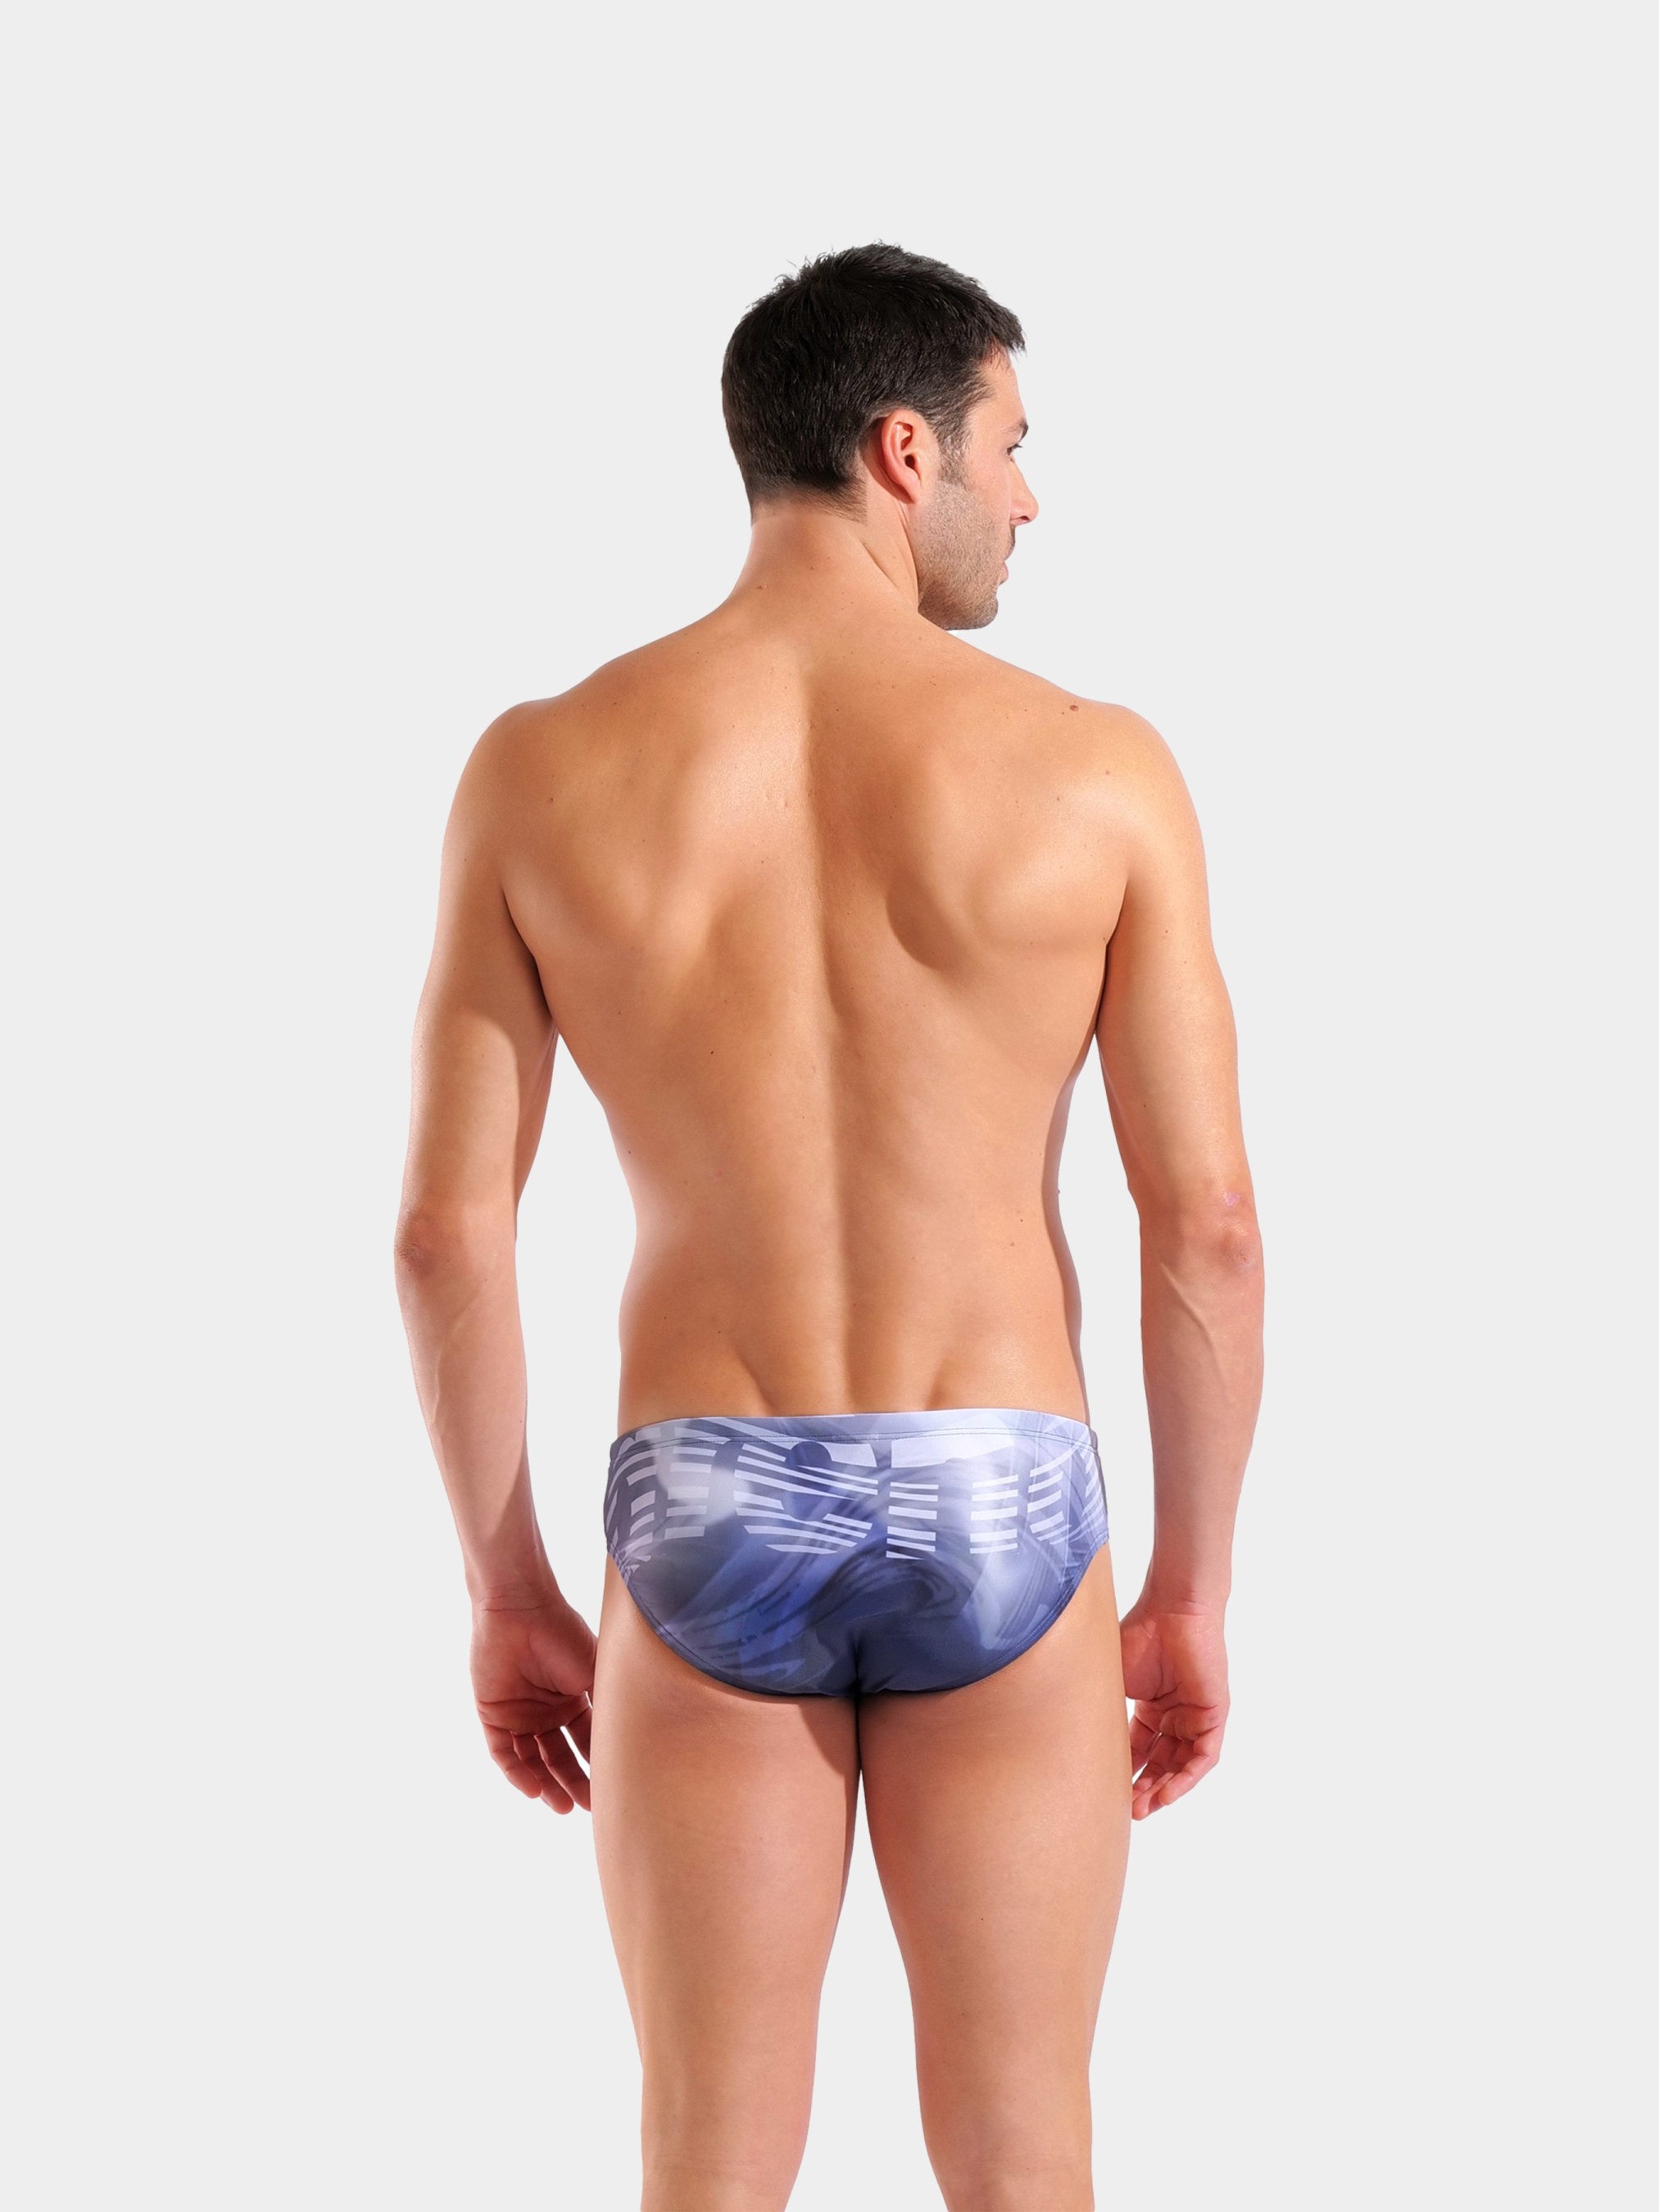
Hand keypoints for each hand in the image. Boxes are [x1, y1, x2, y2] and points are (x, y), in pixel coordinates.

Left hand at [470, 1591, 596, 1812]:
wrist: (521, 1610)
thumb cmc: (564, 1635)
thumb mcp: (596, 1673)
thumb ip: (610, 1705)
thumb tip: (638, 1741)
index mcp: (574, 1699)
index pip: (587, 1741)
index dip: (599, 1767)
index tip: (615, 1792)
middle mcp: (547, 1710)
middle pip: (560, 1757)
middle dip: (574, 1783)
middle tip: (590, 1808)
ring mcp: (519, 1714)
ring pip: (533, 1760)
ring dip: (547, 1784)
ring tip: (563, 1807)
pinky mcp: (493, 1715)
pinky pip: (504, 1753)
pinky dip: (517, 1773)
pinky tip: (534, 1790)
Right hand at [1118, 1597, 1228, 1819]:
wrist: (1172, 1609)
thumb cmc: (1139, 1634)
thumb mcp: (1112, 1680)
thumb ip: (1102, 1709)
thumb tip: (1071, 1740)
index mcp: (1151, 1707)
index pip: (1139, 1750)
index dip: (1125, 1773)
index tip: (1107, 1794)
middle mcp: (1174, 1715)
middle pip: (1161, 1763)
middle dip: (1144, 1789)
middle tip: (1126, 1811)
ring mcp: (1195, 1716)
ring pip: (1182, 1765)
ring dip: (1164, 1789)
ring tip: (1143, 1808)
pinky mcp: (1214, 1715)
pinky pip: (1203, 1756)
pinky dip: (1186, 1777)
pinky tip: (1167, 1794)